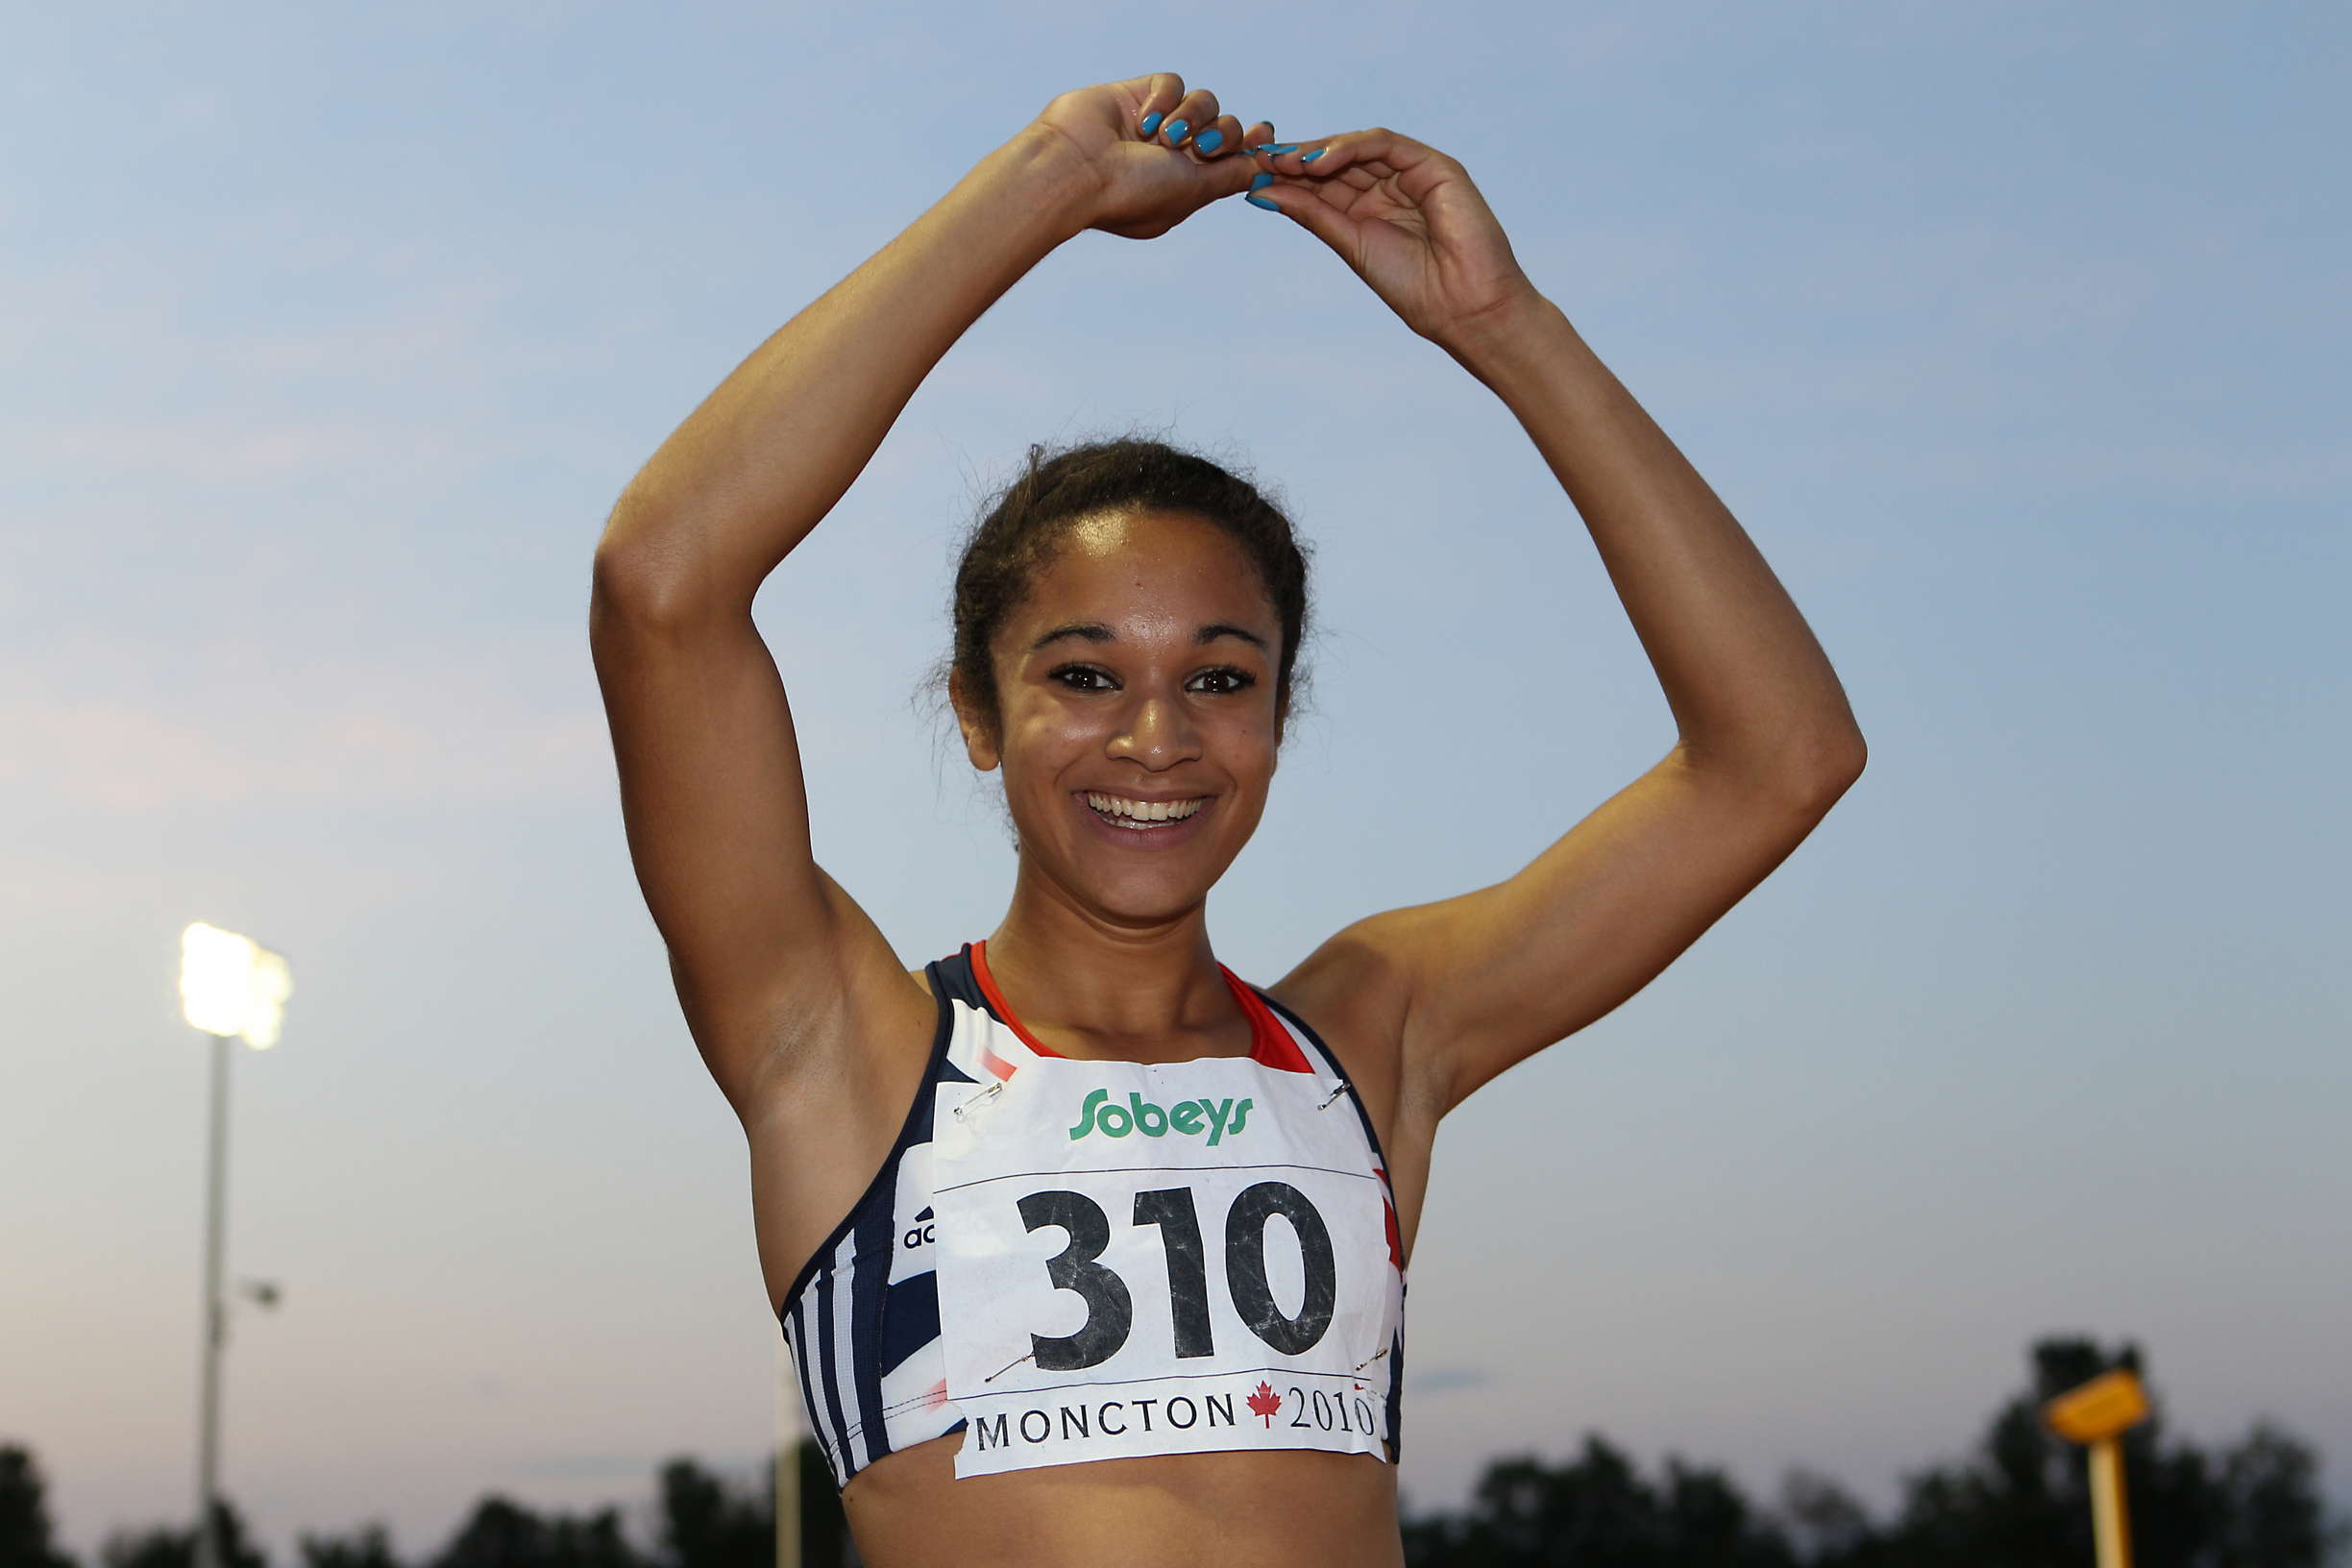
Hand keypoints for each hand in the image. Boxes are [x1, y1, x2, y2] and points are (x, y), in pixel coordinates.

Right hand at [1029, 72, 1275, 239]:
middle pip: (1227, 127)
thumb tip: (1265, 167)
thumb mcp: (1194, 190)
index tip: (1265, 136)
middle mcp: (1173, 154)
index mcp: (1188, 184)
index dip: (1253, 145)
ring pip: (1204, 101)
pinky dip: (1164, 100)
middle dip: (1223, 135)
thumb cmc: (1132, 192)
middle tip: (1202, 148)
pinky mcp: (1136, 96)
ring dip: (1192, 117)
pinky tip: (1143, 122)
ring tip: (1164, 138)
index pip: (1234, 157)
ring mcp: (1155, 124)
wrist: (1076, 172)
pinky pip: (1171, 83)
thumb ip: (1233, 175)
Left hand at [1246, 129, 1541, 343]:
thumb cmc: (1413, 286)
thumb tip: (1260, 192)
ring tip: (1285, 161)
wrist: (1463, 307)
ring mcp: (1411, 173)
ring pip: (1357, 146)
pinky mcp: (1433, 165)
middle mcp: (1389, 187)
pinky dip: (1351, 146)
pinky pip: (1385, 143)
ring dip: (1318, 150)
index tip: (1249, 174)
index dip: (1287, 175)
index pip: (1323, 182)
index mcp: (1369, 209)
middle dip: (1296, 157)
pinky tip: (1320, 162)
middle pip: (1336, 160)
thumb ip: (1311, 213)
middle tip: (1258, 159)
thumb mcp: (1349, 244)